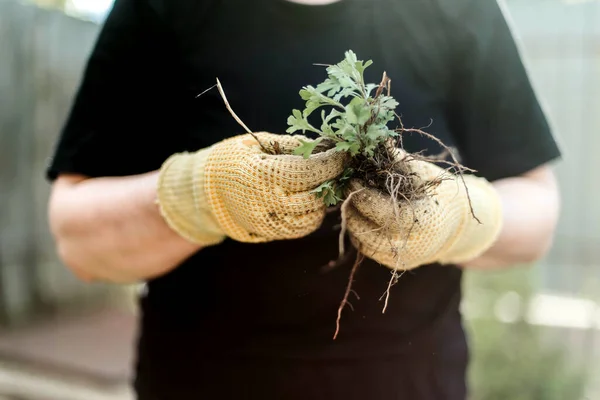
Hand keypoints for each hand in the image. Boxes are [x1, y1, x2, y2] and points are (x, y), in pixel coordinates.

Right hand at [156, 132, 346, 244]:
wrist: (203, 192)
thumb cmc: (231, 160)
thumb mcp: (257, 142)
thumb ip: (291, 145)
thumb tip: (325, 145)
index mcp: (261, 174)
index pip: (309, 170)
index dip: (332, 161)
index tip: (345, 151)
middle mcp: (265, 202)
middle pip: (315, 195)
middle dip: (331, 180)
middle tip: (335, 167)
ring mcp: (267, 222)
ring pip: (312, 217)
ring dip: (323, 200)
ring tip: (322, 183)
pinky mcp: (269, 233)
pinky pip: (301, 229)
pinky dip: (311, 214)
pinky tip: (309, 199)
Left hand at [344, 151, 502, 269]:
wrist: (457, 225)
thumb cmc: (438, 194)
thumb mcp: (422, 173)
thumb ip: (397, 160)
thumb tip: (372, 141)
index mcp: (424, 221)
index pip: (384, 213)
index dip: (364, 196)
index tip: (353, 179)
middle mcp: (411, 245)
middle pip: (367, 228)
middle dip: (353, 205)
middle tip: (349, 186)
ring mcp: (400, 257)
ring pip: (361, 239)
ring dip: (352, 217)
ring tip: (353, 198)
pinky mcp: (392, 262)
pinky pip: (365, 246)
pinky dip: (359, 229)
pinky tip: (361, 212)